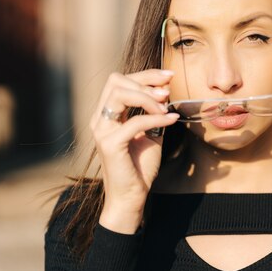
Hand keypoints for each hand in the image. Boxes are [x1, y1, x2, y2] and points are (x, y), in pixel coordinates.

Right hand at [90, 70, 179, 232]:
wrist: (132, 196)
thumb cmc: (140, 165)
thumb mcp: (151, 132)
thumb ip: (154, 112)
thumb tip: (166, 90)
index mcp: (106, 113)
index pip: (120, 80)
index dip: (146, 74)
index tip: (169, 76)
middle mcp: (99, 119)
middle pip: (116, 81)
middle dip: (145, 80)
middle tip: (167, 90)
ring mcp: (102, 131)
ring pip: (119, 94)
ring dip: (147, 96)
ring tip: (166, 106)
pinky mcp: (109, 144)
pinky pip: (134, 121)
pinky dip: (155, 118)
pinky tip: (171, 120)